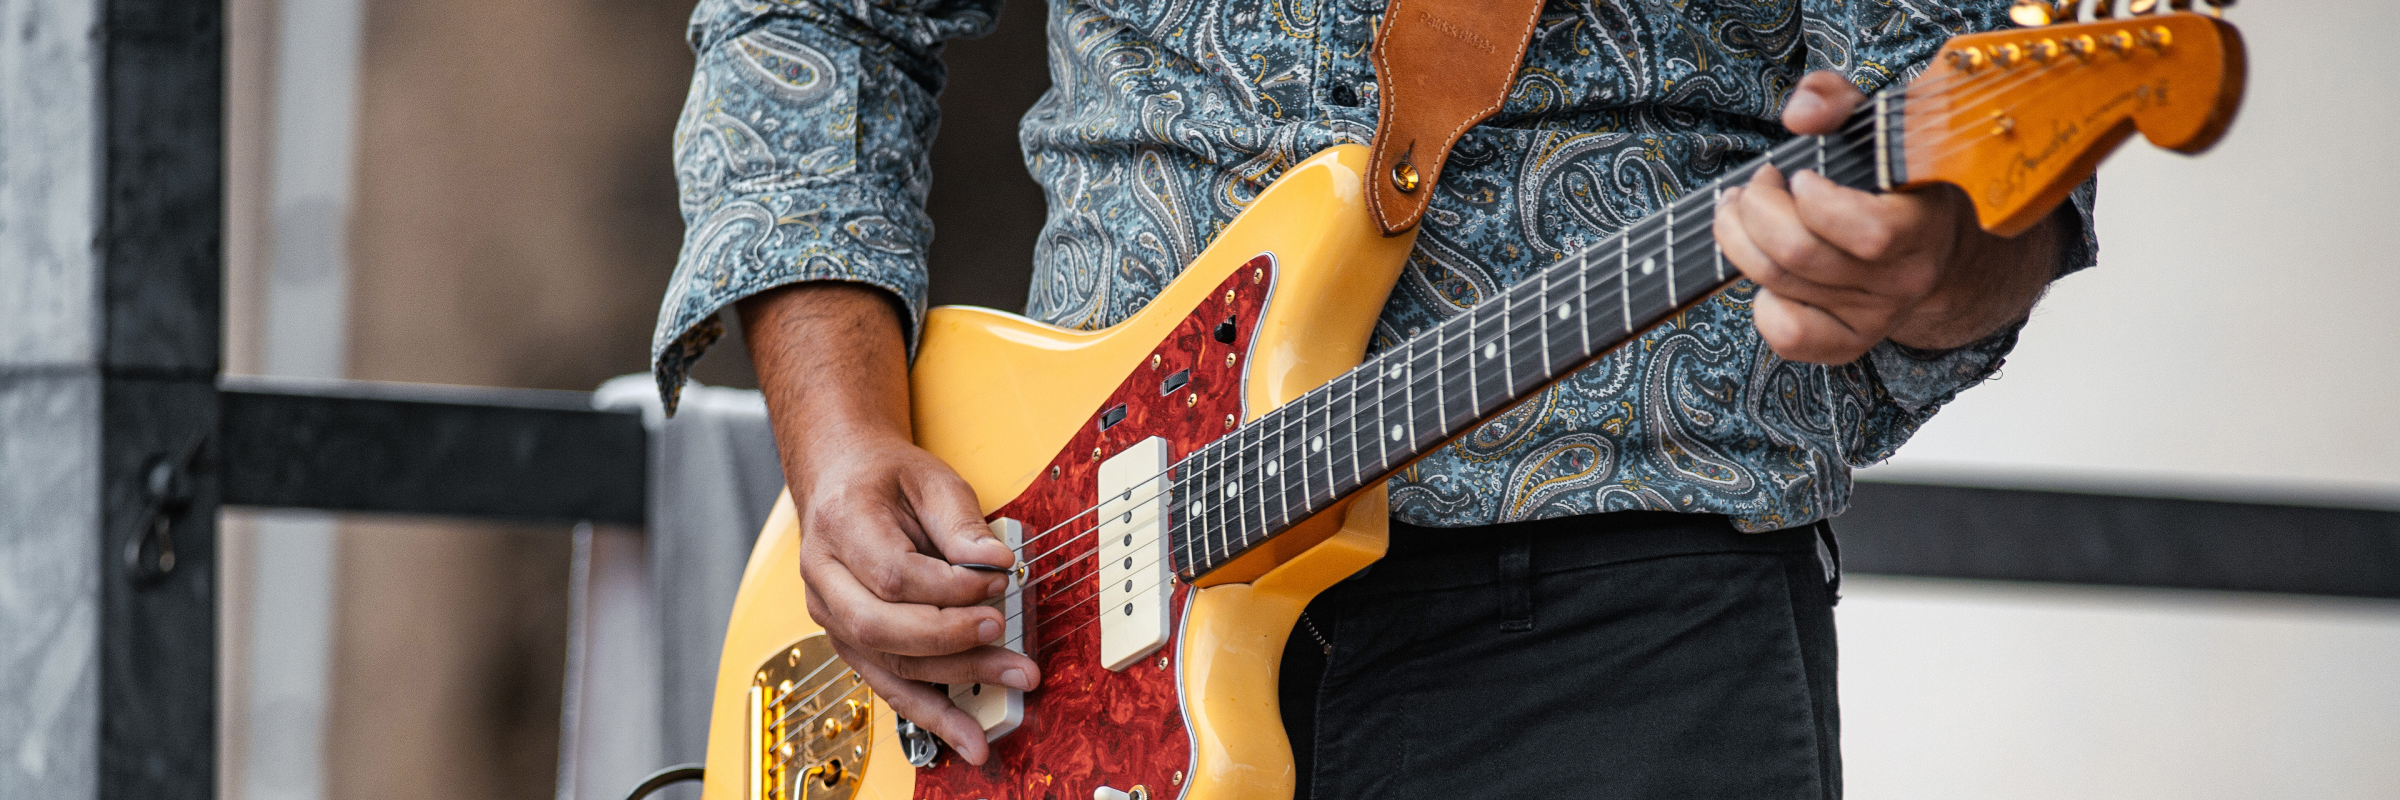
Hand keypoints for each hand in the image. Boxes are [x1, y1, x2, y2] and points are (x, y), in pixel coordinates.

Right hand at [739, 282, 1040, 764]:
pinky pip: (888, 685)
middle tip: (1001, 629)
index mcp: (841, 523)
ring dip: (954, 680)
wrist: (843, 481)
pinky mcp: (850, 642)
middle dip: (950, 637)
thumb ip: (962, 522)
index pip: (893, 572)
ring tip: (1012, 680)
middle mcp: (824, 576)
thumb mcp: (930, 478)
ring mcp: (831, 616)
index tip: (998, 581)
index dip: (950, 585)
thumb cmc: (886, 479)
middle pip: (881, 626)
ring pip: (887, 663)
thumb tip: (995, 563)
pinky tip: (967, 735)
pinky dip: (931, 713)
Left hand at [1717, 70, 2061, 363]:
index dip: (1816, 203)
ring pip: (1780, 286)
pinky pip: (1787, 335)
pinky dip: (1760, 304)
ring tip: (1738, 211)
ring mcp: (1877, 317)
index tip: (1798, 177)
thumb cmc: (1890, 178)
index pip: (1869, 232)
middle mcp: (1905, 278)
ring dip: (1738, 240)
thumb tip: (1799, 117)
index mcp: (1924, 224)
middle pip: (1800, 255)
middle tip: (1752, 187)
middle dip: (1754, 211)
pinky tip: (1765, 272)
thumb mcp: (1873, 124)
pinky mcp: (1848, 343)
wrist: (1931, 248)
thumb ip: (1836, 100)